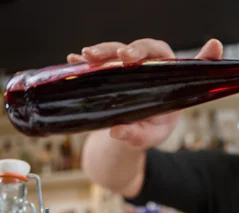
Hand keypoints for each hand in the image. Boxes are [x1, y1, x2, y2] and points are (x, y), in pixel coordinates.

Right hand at [66, 38, 223, 148]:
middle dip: (123, 49)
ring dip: (101, 51)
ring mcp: (125, 69)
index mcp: (165, 76)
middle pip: (137, 49)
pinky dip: (83, 62)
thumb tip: (117, 131)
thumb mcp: (148, 137)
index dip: (151, 49)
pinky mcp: (107, 74)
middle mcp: (146, 67)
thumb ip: (137, 135)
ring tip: (85, 56)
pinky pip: (95, 64)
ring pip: (114, 52)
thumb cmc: (148, 130)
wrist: (128, 135)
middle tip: (118, 57)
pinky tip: (72, 61)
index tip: (136, 54)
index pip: (161, 54)